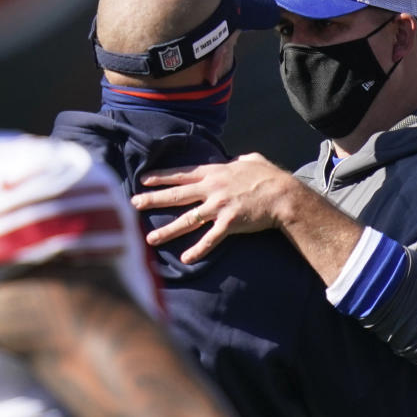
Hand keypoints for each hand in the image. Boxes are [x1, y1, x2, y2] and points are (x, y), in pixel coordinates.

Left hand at [132, 153, 296, 263]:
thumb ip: (240, 159)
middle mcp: (212, 188)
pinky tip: (185, 259)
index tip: (143, 180)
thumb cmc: (270, 177)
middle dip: (152, 199)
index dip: (161, 177)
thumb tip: (238, 158)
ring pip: (187, 220)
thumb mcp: (252, 160)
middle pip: (177, 195)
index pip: (181, 174)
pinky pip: (210, 239)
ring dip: (167, 230)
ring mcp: (219, 206)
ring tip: (150, 239)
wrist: (283, 195)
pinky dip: (198, 250)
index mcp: (215, 172)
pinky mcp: (229, 223)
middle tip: (133, 204)